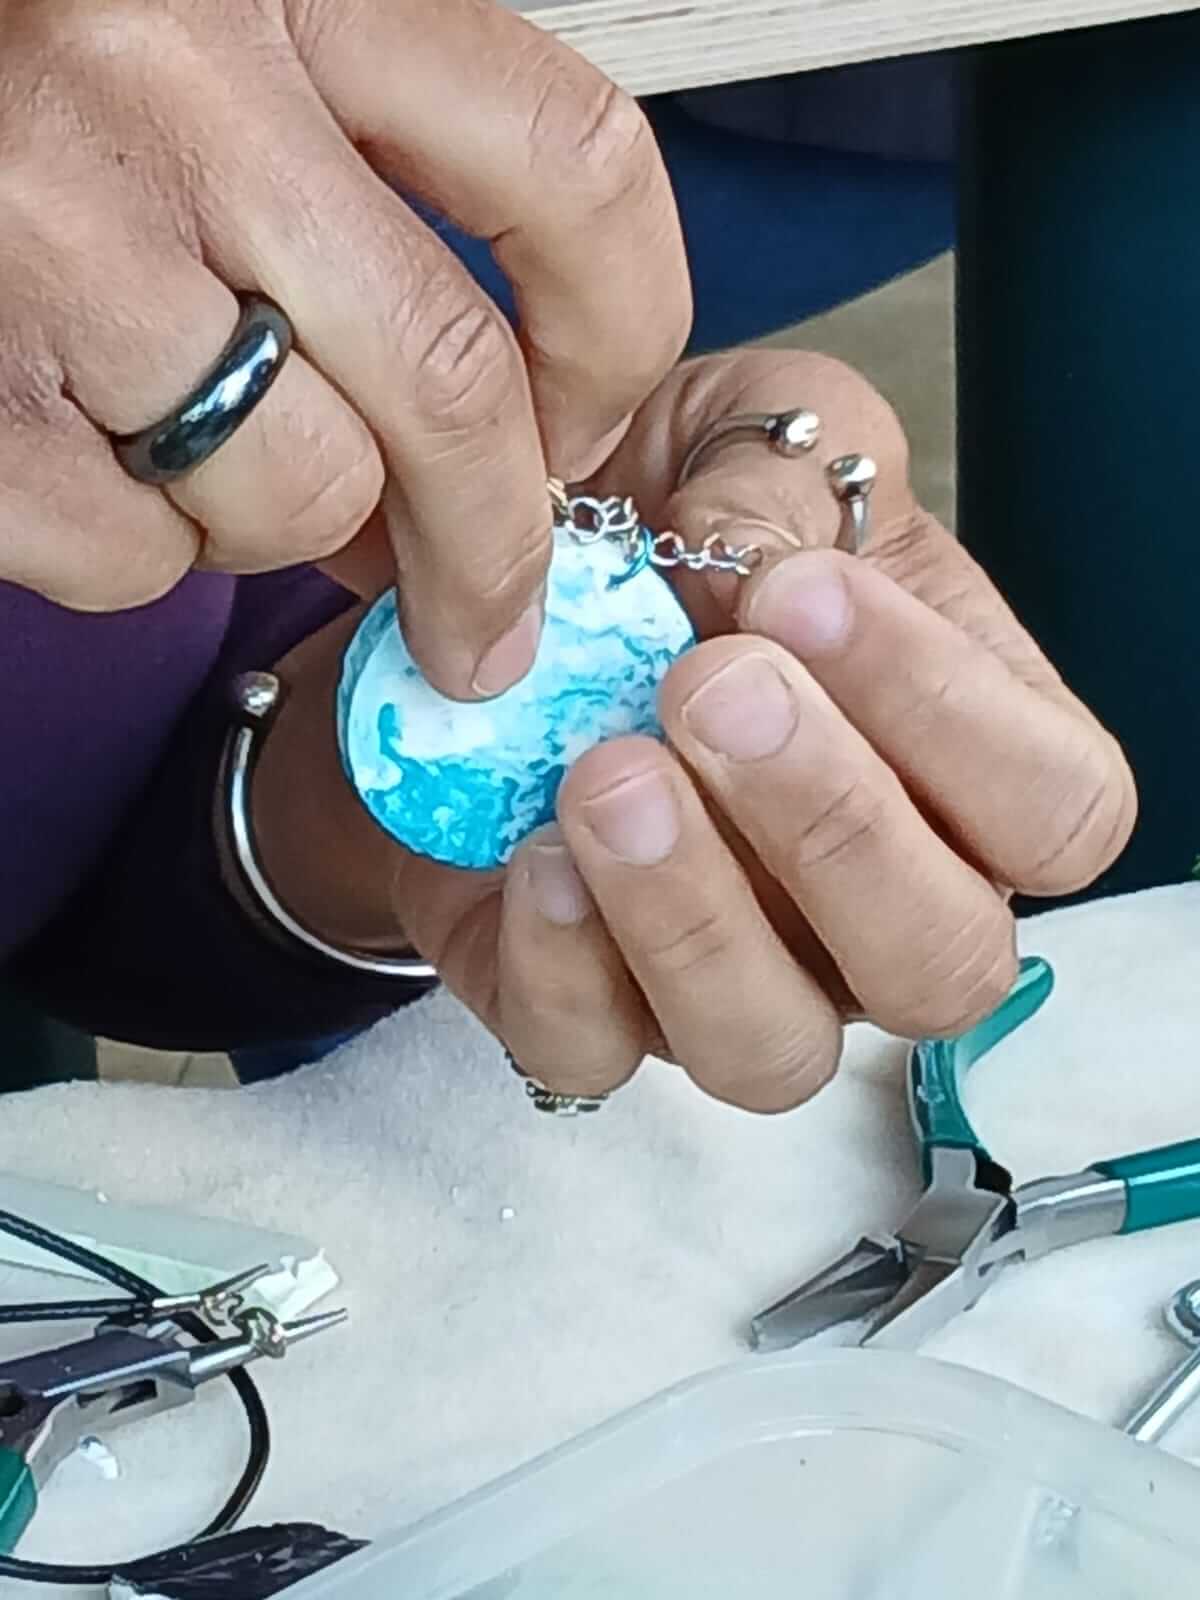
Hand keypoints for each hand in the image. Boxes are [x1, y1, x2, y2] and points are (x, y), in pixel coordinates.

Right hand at [0, 0, 688, 697]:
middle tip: (482, 616)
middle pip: (450, 380)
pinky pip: (136, 559)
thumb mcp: (230, 88)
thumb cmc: (46, 104)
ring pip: (293, 489)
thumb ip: (374, 231)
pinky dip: (135, 554)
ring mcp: (51, 230)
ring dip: (274, 521)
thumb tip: (484, 479)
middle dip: (489, 541)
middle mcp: (171, 80)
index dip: (616, 335)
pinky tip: (81, 455)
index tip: (586, 432)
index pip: (568, 160)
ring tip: (191, 445)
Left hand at [256, 350, 1135, 1112]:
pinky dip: (563, 961)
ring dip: (696, 915)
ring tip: (607, 776)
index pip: (1058, 810)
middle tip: (713, 691)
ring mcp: (738, 977)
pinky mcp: (590, 1008)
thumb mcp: (745, 443)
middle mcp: (873, 906)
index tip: (802, 595)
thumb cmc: (669, 518)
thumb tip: (753, 572)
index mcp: (964, 773)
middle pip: (941, 964)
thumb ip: (782, 481)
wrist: (507, 591)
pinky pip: (593, 1051)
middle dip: (833, 829)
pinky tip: (532, 852)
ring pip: (772, 1050)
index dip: (951, 718)